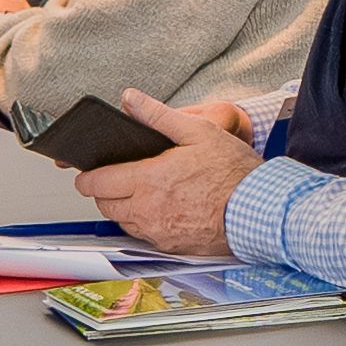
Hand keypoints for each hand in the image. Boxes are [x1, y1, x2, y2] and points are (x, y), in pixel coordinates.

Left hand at [89, 90, 262, 250]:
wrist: (258, 210)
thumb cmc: (233, 172)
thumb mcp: (198, 131)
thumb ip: (158, 115)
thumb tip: (131, 99)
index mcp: (147, 180)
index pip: (96, 183)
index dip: (87, 177)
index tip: (87, 174)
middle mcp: (146, 210)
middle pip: (104, 205)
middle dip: (103, 192)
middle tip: (114, 180)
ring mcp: (157, 231)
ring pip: (122, 222)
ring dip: (122, 209)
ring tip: (139, 193)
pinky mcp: (170, 246)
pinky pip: (143, 235)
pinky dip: (143, 223)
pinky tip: (160, 210)